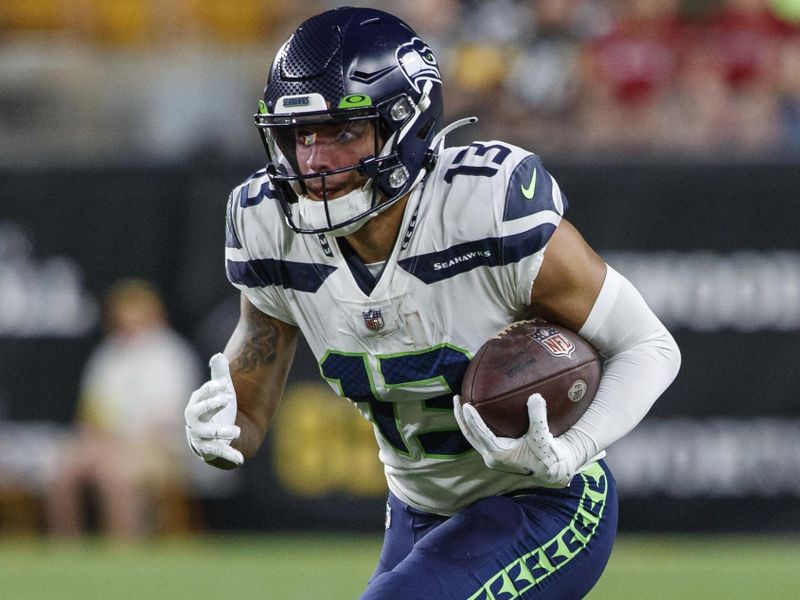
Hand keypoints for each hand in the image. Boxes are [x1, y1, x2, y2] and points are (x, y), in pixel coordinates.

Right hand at [185, 353, 243, 465]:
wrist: (213, 434)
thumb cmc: (215, 408)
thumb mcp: (219, 391)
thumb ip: (220, 375)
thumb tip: (219, 355)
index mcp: (195, 404)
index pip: (199, 395)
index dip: (210, 389)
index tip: (225, 384)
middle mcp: (195, 421)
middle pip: (197, 413)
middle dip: (211, 405)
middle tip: (228, 398)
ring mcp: (201, 437)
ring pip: (208, 435)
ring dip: (221, 432)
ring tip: (237, 431)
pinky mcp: (210, 450)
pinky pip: (218, 453)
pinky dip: (229, 456)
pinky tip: (240, 460)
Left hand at [453, 393, 575, 486]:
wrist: (554, 471)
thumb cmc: (548, 457)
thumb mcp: (543, 437)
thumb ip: (538, 417)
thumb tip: (534, 396)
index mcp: (499, 455)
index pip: (480, 434)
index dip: (471, 420)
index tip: (465, 405)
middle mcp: (492, 456)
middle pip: (470, 434)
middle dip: (461, 417)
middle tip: (457, 397)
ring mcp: (493, 454)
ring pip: (473, 435)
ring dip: (466, 420)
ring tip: (462, 400)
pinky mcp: (497, 451)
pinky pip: (482, 435)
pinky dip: (477, 422)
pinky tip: (479, 408)